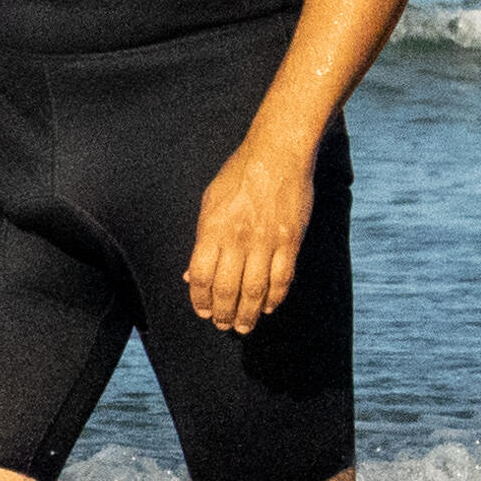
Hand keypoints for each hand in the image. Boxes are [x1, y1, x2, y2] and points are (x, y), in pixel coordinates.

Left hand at [182, 129, 316, 334]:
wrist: (277, 154)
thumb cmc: (239, 174)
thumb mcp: (210, 201)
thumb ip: (202, 239)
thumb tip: (190, 274)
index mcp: (213, 228)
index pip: (200, 276)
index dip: (199, 299)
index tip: (203, 311)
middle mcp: (237, 239)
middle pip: (227, 290)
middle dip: (223, 314)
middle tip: (223, 325)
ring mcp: (265, 242)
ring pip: (255, 291)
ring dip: (248, 315)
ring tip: (244, 326)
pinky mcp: (289, 242)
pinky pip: (281, 279)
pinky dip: (274, 298)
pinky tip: (268, 307)